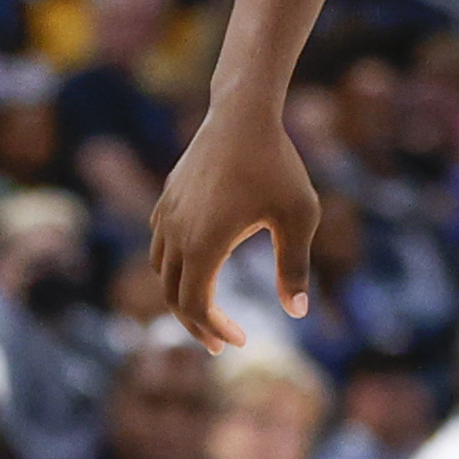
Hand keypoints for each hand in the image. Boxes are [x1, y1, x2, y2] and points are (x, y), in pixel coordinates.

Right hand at [149, 105, 320, 345]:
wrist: (243, 115)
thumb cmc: (277, 165)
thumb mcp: (298, 218)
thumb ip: (295, 268)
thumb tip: (298, 312)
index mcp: (204, 245)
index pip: (195, 306)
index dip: (214, 331)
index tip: (239, 342)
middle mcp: (176, 233)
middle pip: (172, 296)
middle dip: (196, 325)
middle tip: (221, 344)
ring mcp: (167, 214)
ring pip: (161, 270)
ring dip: (181, 295)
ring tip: (207, 310)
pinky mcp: (168, 197)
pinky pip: (160, 243)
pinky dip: (174, 266)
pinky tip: (198, 265)